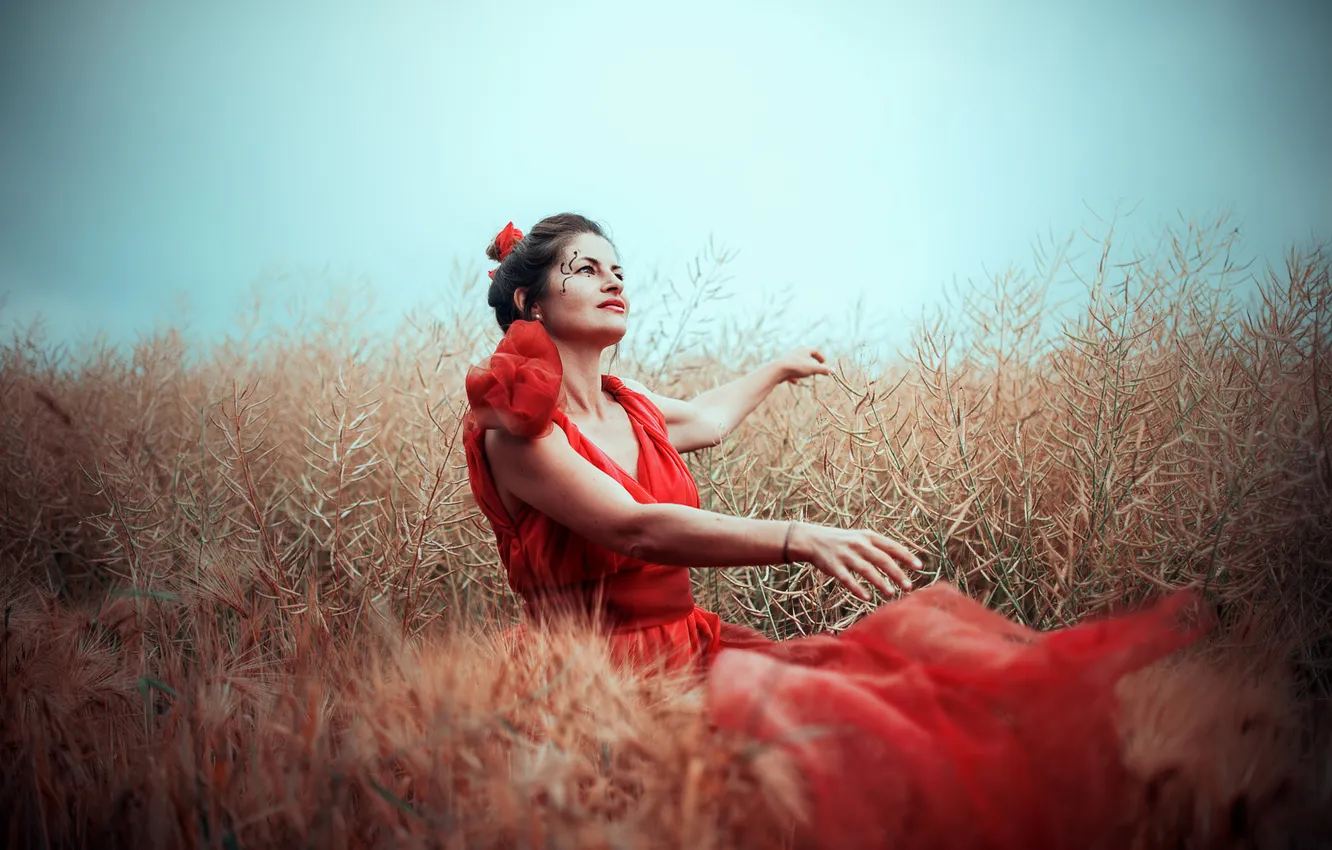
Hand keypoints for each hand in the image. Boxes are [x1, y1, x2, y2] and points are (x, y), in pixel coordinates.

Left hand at [776, 347, 832, 383]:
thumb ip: (823, 370)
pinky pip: (790, 371)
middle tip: (816, 369)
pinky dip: (793, 376)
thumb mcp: (813, 368)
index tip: (824, 363)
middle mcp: (796, 352)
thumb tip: (833, 371)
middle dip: (811, 363)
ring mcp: (788, 359)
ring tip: (806, 375)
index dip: (820, 357)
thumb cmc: (797, 367)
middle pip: (805, 356)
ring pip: (798, 363)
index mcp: (804, 350)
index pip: (815, 350)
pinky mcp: (782, 367)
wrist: (778, 370)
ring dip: (803, 369)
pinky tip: (795, 382)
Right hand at [788, 523, 919, 600]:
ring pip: (866, 570)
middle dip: (897, 573)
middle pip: (882, 559)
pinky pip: (847, 579)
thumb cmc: (843, 541)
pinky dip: (857, 588)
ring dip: (880, 582)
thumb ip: (880, 547)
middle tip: (908, 586)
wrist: (812, 539)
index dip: (906, 556)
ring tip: (891, 593)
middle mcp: (858, 544)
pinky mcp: (833, 566)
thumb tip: (905, 557)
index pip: (891, 546)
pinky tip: (867, 597)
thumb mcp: (861, 537)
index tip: (919, 566)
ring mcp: (845, 555)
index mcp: (868, 536)